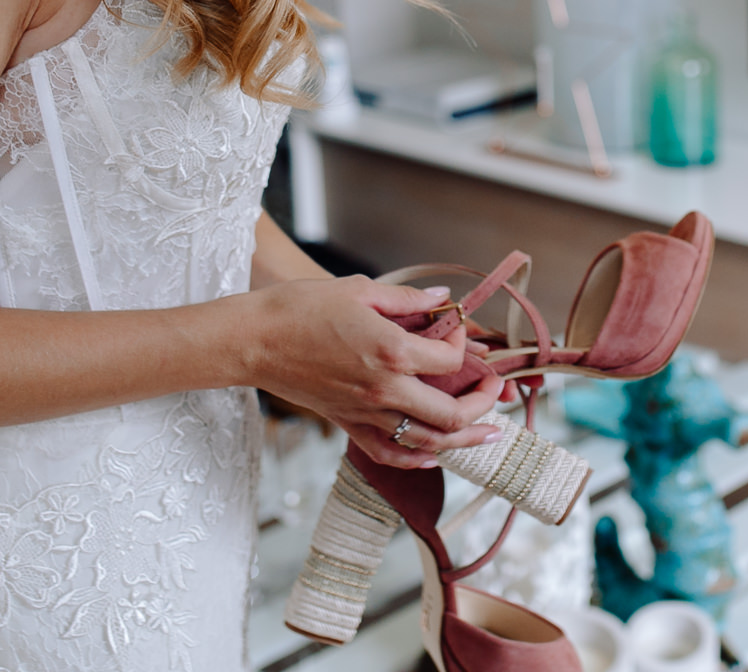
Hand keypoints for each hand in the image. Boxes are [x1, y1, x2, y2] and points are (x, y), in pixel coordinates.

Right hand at [241, 276, 503, 468]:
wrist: (252, 340)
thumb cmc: (300, 308)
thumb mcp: (359, 289)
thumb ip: (407, 299)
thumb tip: (442, 299)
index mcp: (391, 351)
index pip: (450, 360)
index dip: (463, 345)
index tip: (455, 330)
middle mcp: (383, 389)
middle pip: (450, 414)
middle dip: (482, 403)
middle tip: (495, 390)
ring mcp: (365, 413)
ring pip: (427, 442)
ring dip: (464, 439)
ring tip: (488, 432)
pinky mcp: (346, 425)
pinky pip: (389, 454)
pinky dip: (418, 459)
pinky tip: (435, 454)